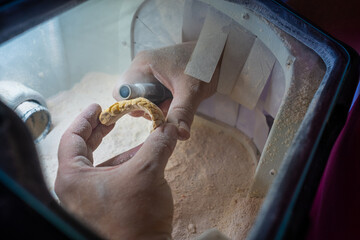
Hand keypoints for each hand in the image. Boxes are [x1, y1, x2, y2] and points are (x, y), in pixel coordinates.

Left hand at [55, 104, 177, 239]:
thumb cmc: (135, 216)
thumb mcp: (148, 172)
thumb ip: (158, 144)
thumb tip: (169, 126)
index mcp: (73, 178)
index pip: (72, 139)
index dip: (86, 119)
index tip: (98, 106)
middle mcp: (75, 189)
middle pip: (84, 150)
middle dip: (101, 131)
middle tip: (113, 116)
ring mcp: (89, 201)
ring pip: (103, 166)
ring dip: (122, 151)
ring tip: (143, 141)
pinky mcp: (104, 209)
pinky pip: (112, 180)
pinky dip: (127, 167)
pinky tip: (145, 162)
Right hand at [113, 42, 219, 139]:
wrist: (220, 54)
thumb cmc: (204, 66)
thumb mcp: (192, 91)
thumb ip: (182, 113)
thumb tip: (178, 136)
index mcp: (142, 64)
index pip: (120, 92)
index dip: (133, 107)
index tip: (154, 111)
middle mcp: (141, 66)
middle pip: (131, 97)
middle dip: (148, 108)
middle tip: (169, 107)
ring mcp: (149, 70)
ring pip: (142, 98)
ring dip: (156, 107)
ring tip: (175, 102)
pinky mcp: (157, 76)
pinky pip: (152, 94)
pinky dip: (161, 102)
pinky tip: (175, 99)